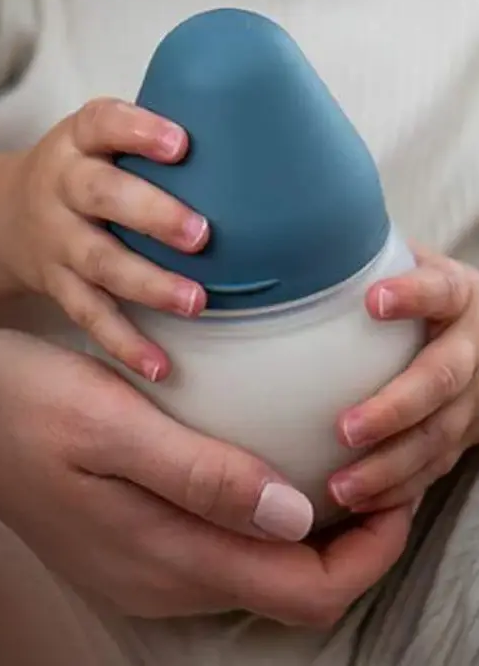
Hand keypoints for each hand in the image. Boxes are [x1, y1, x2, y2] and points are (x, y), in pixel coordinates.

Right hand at [0, 98, 209, 379]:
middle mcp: (62, 186)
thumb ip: (150, 140)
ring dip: (148, 284)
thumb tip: (248, 142)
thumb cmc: (84, 170)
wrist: (5, 216)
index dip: (139, 132)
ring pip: (99, 261)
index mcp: (78, 140)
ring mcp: (57, 239)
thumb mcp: (100, 140)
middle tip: (201, 234)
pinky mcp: (58, 285)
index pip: (103, 124)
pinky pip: (90, 315)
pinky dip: (124, 343)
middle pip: (100, 195)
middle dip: (152, 214)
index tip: (181, 144)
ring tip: (195, 301)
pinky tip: (159, 365)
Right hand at [0, 330, 413, 626]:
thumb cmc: (17, 403)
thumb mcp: (108, 422)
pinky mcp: (129, 540)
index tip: (396, 486)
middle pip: (292, 589)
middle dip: (353, 541)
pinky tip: (264, 459)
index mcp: (163, 554)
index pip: (306, 591)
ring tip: (334, 455)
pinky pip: (222, 547)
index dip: (369, 550)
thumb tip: (295, 515)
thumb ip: (198, 475)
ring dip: (312, 529)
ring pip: (260, 571)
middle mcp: (161, 577)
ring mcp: (143, 566)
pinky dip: (265, 515)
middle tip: (377, 465)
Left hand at [330, 248, 478, 511]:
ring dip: (391, 465)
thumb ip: (359, 257)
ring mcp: (476, 396)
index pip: (440, 291)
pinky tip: (359, 504)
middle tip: (345, 428)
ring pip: (440, 436)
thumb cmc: (422, 290)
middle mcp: (473, 346)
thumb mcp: (405, 262)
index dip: (413, 296)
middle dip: (394, 407)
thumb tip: (284, 240)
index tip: (374, 300)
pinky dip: (399, 490)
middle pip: (441, 378)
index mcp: (457, 295)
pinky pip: (435, 467)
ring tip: (341, 486)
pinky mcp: (467, 435)